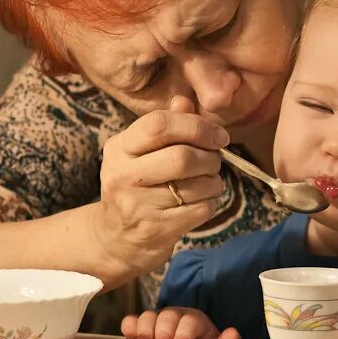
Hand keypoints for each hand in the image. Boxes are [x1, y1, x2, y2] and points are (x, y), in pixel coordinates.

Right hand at [96, 95, 229, 279]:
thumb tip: (184, 101)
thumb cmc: (139, 184)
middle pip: (182, 158)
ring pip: (197, 186)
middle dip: (210, 158)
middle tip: (215, 161)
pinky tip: (202, 201)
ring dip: (214, 182)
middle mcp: (123, 175)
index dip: (197, 126)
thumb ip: (166, 125)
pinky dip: (211, 202)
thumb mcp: (143, 151)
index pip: (159, 124)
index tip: (219, 136)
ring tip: (208, 182)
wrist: (118, 237)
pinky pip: (201, 209)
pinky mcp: (156, 229)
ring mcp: (137, 206)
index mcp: (119, 148)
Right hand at [121, 307, 240, 338]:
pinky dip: (129, 326)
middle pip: (168, 316)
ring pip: (149, 316)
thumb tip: (231, 334)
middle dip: (163, 329)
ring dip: (144, 328)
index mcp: (195, 320)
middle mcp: (175, 316)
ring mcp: (157, 320)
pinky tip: (129, 338)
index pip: (190, 321)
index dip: (184, 331)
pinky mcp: (141, 327)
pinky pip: (132, 321)